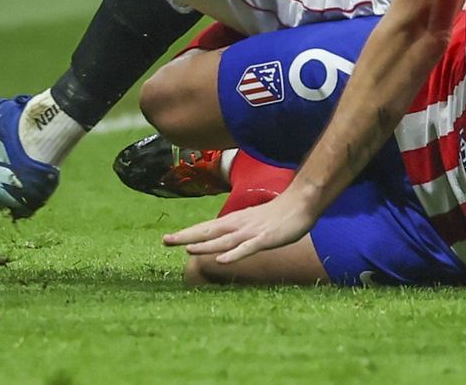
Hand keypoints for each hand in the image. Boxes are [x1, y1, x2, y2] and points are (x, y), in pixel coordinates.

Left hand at [162, 190, 317, 264]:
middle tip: (165, 240)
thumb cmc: (276, 215)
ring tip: (187, 249)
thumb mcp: (251, 223)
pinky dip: (234, 254)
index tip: (167, 238)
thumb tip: (222, 242)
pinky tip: (222, 260)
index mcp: (233, 221)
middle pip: (208, 232)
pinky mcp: (265, 239)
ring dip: (205, 245)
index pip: (205, 228)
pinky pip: (247, 248)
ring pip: (223, 241)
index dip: (186, 234)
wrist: (300, 203)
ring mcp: (250, 232)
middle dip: (186, 237)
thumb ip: (237, 232)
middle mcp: (237, 225)